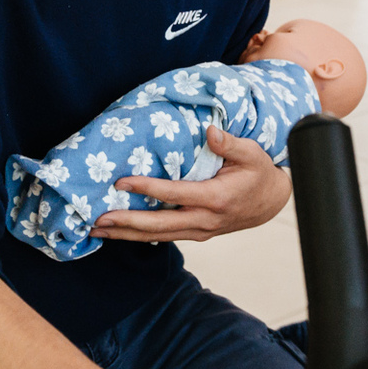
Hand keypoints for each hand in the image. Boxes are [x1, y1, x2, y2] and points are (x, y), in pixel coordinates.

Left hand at [94, 126, 290, 241]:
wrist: (271, 203)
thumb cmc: (258, 173)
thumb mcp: (251, 153)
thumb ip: (229, 143)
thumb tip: (210, 132)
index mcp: (215, 198)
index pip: (174, 194)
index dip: (146, 188)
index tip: (121, 182)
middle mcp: (205, 220)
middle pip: (159, 225)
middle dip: (126, 223)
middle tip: (96, 219)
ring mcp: (199, 231)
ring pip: (157, 236)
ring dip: (126, 235)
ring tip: (96, 231)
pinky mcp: (195, 234)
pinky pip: (163, 237)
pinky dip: (139, 236)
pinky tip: (119, 233)